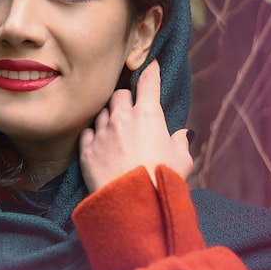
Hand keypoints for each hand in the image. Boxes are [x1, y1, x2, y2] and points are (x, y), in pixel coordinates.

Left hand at [79, 60, 192, 192]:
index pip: (148, 82)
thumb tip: (183, 135)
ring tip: (115, 130)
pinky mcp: (86, 150)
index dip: (150, 71)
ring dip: (109, 117)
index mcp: (148, 115)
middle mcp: (122, 118)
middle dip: (125, 98)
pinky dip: (93, 135)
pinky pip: (87, 133)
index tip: (149, 65)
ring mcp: (102, 133)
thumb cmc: (162, 181)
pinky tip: (100, 143)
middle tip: (131, 109)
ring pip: (102, 112)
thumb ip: (181, 143)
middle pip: (119, 94)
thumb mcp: (182, 161)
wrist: (133, 204)